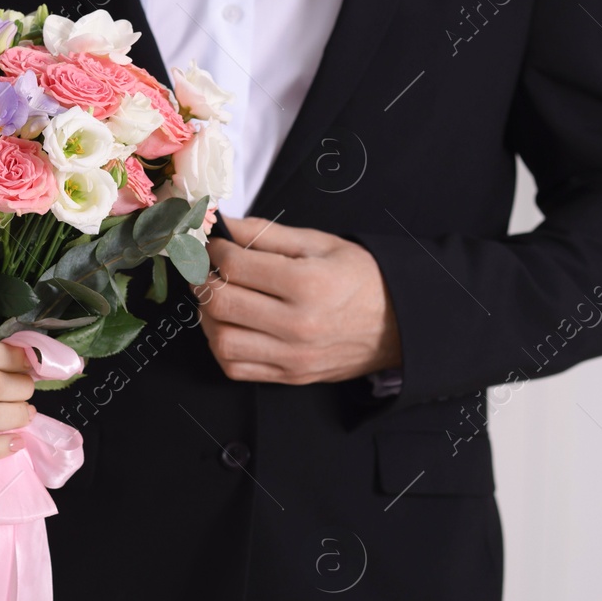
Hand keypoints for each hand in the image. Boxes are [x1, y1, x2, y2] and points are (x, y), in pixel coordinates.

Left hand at [199, 215, 401, 384]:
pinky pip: (235, 368)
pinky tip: (231, 325)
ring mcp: (293, 356)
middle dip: (203, 281)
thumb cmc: (359, 278)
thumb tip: (224, 224)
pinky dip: (221, 346)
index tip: (215, 245)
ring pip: (221, 340)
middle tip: (207, 270)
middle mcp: (298, 324)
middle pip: (220, 303)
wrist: (398, 324)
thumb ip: (267, 233)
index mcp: (307, 283)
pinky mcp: (290, 376)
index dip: (214, 251)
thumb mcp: (320, 244)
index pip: (235, 266)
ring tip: (217, 298)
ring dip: (208, 316)